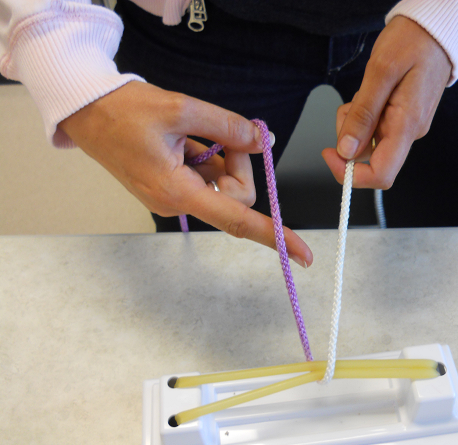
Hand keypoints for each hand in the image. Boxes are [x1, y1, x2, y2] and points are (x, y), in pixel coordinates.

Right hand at [59, 81, 311, 266]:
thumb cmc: (123, 111)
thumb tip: (264, 140)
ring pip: (225, 184)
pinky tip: (187, 141)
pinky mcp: (174, 188)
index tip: (302, 254)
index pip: (237, 219)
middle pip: (237, 194)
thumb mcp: (180, 109)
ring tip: (192, 134)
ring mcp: (175, 197)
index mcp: (177, 192)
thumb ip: (227, 127)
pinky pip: (209, 178)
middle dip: (239, 162)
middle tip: (221, 132)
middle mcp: (178, 202)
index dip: (274, 235)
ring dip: (223, 156)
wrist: (86, 113)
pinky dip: (210, 157)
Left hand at [322, 16, 451, 188]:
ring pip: (367, 142)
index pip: (381, 174)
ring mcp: (405, 128)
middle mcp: (409, 133)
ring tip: (365, 91)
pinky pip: (374, 128)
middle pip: (368, 158)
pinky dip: (363, 114)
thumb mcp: (380, 72)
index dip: (351, 173)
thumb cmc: (412, 42)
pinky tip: (371, 92)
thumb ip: (363, 114)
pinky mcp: (401, 120)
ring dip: (355, 122)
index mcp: (407, 126)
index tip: (330, 154)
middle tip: (352, 104)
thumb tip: (347, 151)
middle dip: (348, 138)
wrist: (435, 29)